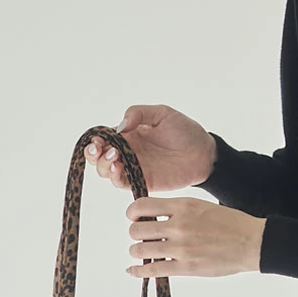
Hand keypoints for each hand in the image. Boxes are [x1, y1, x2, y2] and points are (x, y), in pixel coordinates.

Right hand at [84, 104, 216, 193]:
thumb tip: (120, 125)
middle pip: (99, 155)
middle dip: (93, 154)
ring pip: (106, 170)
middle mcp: (127, 151)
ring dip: (103, 165)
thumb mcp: (163, 114)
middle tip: (100, 149)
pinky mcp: (141, 181)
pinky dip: (115, 177)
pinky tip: (119, 168)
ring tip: (115, 157)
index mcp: (129, 133)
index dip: (96, 138)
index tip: (98, 139)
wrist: (204, 154)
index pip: (104, 136)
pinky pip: (122, 183)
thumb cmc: (185, 131)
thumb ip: (139, 113)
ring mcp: (133, 167)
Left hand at [125, 196, 266, 278]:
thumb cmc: (230, 224)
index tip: (135, 218)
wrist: (251, 242)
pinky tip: (133, 270)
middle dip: (135, 234)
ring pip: (140, 250)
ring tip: (143, 252)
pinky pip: (152, 269)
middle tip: (141, 237)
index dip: (133, 213)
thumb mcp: (202, 206)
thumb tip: (152, 216)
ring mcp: (182, 247)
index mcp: (184, 206)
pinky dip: (138, 271)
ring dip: (137, 252)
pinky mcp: (186, 267)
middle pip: (137, 230)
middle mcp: (179, 225)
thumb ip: (177, 209)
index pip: (142, 206)